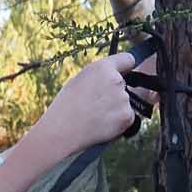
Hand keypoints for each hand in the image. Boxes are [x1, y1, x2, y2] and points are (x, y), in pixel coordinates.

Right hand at [31, 51, 151, 156]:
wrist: (62, 131)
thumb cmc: (66, 106)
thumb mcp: (79, 80)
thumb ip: (99, 75)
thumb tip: (112, 76)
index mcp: (103, 67)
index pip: (128, 59)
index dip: (124, 68)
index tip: (123, 73)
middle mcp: (116, 81)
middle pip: (125, 85)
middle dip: (115, 93)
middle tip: (97, 104)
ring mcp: (123, 99)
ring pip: (125, 103)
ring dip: (116, 109)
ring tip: (96, 117)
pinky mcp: (127, 117)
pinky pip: (128, 117)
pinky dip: (119, 122)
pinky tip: (102, 125)